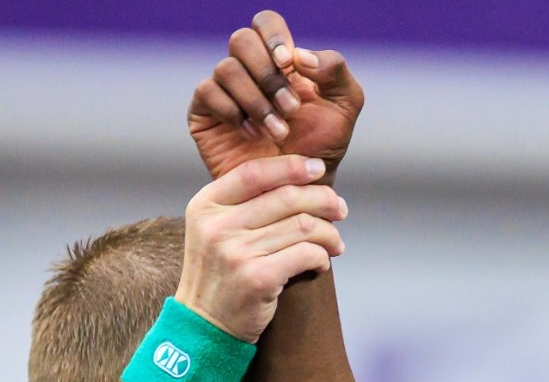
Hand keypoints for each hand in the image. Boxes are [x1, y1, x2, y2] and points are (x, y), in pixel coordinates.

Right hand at [174, 154, 347, 341]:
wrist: (205, 325)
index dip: (291, 166)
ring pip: (303, 226)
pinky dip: (322, 257)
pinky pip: (306, 254)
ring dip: (329, 234)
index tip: (317, 169)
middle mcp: (218, 226)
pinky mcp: (257, 278)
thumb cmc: (220, 274)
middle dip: (323, 200)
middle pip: (286, 198)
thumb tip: (297, 178)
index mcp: (206, 205)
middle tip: (340, 209)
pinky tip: (321, 263)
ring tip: (335, 243)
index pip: (255, 172)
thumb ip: (244, 204)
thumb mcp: (215, 230)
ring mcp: (236, 252)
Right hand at [189, 10, 364, 182]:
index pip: (266, 24)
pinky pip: (207, 92)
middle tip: (291, 109)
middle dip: (268, 75)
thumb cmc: (321, 148)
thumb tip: (300, 55)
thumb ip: (335, 71)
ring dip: (257, 100)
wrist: (298, 190)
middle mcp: (249, 70)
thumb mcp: (344, 108)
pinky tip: (253, 134)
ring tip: (278, 131)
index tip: (289, 65)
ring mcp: (224, 90)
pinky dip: (233, 111)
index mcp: (280, 61)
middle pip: (242, 40)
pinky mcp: (204, 113)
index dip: (274, 37)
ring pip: (226, 68)